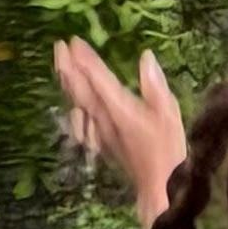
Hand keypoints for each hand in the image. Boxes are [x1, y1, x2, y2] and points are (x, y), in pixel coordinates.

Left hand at [55, 39, 184, 213]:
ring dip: (67, 83)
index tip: (74, 41)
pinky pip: (80, 118)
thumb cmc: (168, 149)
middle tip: (58, 46)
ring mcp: (98, 132)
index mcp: (119, 108)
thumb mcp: (169, 114)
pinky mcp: (100, 142)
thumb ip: (155, 86)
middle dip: (68, 67)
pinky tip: (70, 101)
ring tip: (60, 65)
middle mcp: (103, 118)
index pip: (97, 78)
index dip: (85, 59)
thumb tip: (146, 57)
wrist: (159, 187)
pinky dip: (73, 104)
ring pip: (77, 102)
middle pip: (80, 89)